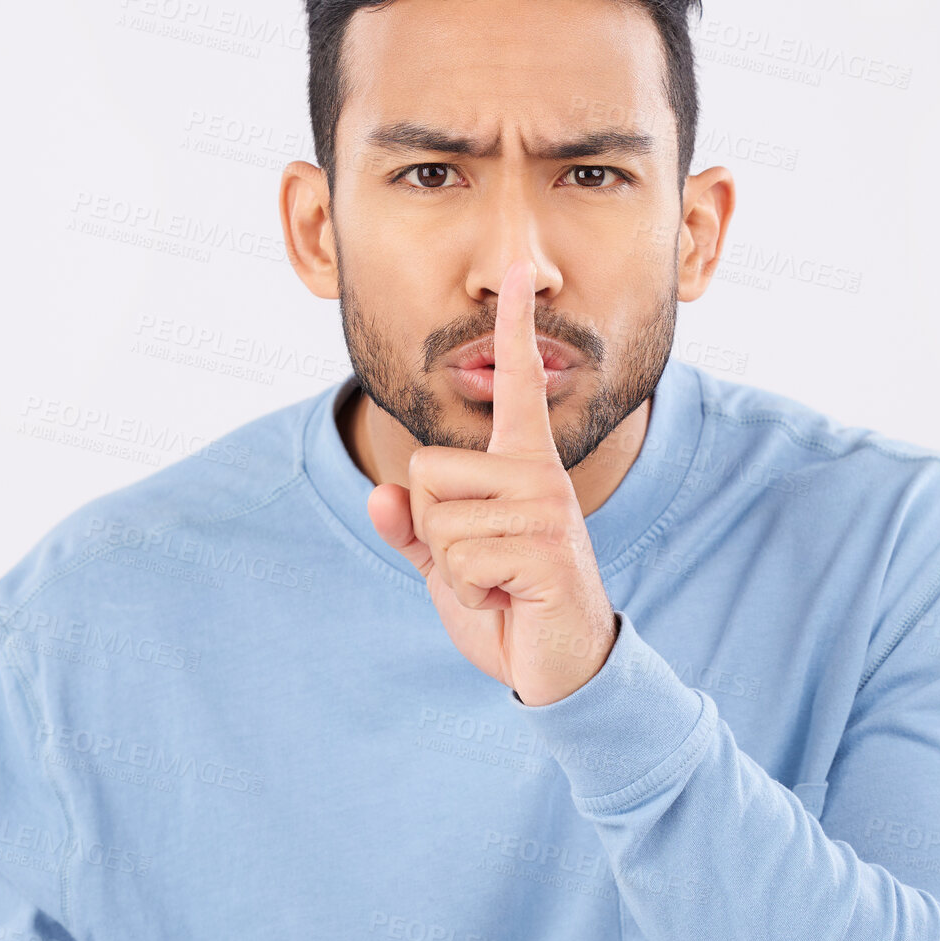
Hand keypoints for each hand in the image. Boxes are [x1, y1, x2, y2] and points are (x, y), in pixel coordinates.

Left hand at [367, 260, 617, 705]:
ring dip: (452, 568)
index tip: (518, 270)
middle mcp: (539, 474)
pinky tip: (507, 602)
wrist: (559, 670)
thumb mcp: (448, 565)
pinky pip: (457, 558)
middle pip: (427, 468)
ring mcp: (546, 509)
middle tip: (484, 563)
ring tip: (499, 584)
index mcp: (522, 466)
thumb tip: (379, 496)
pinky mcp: (544, 549)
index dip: (516, 328)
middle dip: (433, 529)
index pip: (519, 384)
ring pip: (437, 517)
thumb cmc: (509, 607)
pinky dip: (467, 593)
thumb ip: (414, 530)